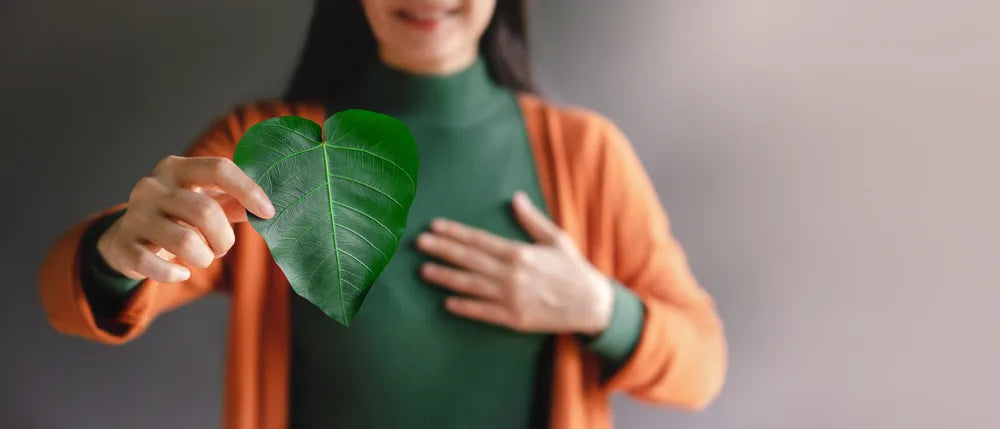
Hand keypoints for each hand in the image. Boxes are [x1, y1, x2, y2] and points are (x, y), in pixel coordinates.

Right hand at [97, 156, 274, 282]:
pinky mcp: (123, 245)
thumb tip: (265, 209)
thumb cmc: (177, 217)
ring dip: (204, 257)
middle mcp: (152, 186)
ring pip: (184, 241)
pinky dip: (174, 274)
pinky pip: (154, 265)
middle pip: (205, 211)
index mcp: (177, 168)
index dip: (248, 190)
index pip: (219, 169)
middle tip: (222, 247)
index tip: (268, 213)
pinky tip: (181, 273)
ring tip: (203, 257)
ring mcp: (135, 215)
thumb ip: (234, 202)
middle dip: (224, 238)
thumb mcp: (205, 201)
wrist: (126, 238)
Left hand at [417, 192, 613, 334]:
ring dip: (445, 277)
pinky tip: (447, 302)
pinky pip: (483, 312)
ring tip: (424, 270)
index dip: (454, 232)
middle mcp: (511, 274)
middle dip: (442, 250)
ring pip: (470, 286)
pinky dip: (464, 307)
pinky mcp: (514, 319)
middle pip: (468, 260)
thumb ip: (531, 219)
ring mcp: (511, 297)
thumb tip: (516, 197)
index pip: (478, 239)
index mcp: (519, 252)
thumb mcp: (556, 238)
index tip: (434, 226)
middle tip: (419, 243)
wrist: (591, 304)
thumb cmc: (573, 269)